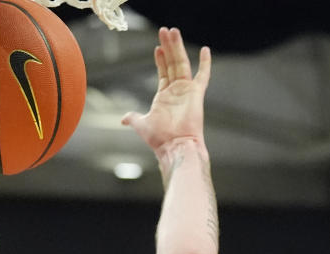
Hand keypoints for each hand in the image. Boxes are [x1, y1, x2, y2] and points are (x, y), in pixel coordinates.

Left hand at [121, 27, 210, 156]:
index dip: (160, 59)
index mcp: (164, 97)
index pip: (163, 72)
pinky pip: (203, 75)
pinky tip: (205, 50)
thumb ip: (134, 118)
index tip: (158, 47)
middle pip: (172, 63)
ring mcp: (187, 91)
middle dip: (168, 47)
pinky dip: (205, 63)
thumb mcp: (142, 125)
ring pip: (182, 63)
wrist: (174, 146)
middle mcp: (176, 92)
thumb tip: (124, 119)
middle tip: (165, 31)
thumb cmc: (160, 139)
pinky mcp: (196, 94)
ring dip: (178, 47)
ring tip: (173, 32)